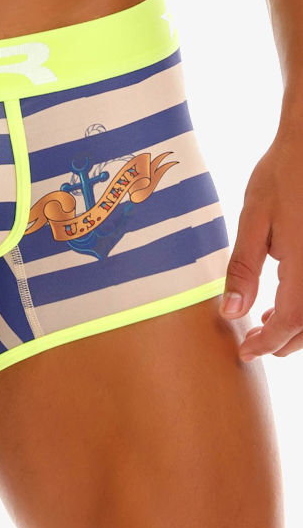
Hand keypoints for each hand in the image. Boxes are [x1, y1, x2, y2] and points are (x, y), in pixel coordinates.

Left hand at [219, 123, 302, 360]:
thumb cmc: (282, 175)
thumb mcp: (253, 220)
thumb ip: (243, 268)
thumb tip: (231, 311)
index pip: (290, 323)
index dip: (267, 344)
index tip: (245, 352)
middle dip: (283, 341)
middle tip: (254, 342)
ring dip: (298, 327)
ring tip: (266, 321)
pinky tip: (288, 299)